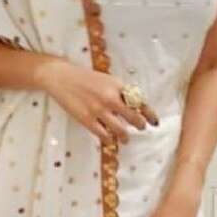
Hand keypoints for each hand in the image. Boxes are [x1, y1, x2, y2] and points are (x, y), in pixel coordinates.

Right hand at [41, 59, 157, 142]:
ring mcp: (98, 109)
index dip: (149, 113)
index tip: (155, 121)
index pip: (139, 101)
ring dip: (125, 136)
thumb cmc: (84, 77)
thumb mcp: (106, 79)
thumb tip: (133, 106)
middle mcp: (110, 97)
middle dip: (139, 125)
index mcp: (117, 85)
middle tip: (140, 128)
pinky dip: (108, 138)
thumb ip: (119, 91)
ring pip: (120, 129)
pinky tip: (109, 139)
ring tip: (126, 138)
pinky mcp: (86, 119)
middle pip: (133, 117)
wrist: (61, 77)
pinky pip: (103, 134)